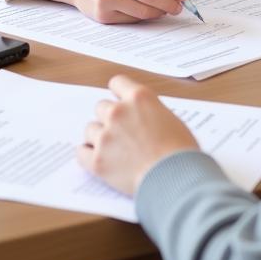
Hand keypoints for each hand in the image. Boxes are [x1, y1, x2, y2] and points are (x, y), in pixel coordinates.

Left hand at [78, 75, 198, 195]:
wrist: (174, 176)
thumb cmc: (179, 149)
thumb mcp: (169, 118)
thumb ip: (149, 112)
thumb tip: (140, 118)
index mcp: (139, 97)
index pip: (117, 82)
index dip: (118, 93)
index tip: (119, 101)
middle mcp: (118, 112)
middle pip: (100, 106)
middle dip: (108, 117)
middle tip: (120, 130)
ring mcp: (106, 136)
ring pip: (90, 129)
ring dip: (99, 136)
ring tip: (112, 148)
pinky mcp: (97, 161)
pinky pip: (81, 152)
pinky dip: (88, 155)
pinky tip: (98, 158)